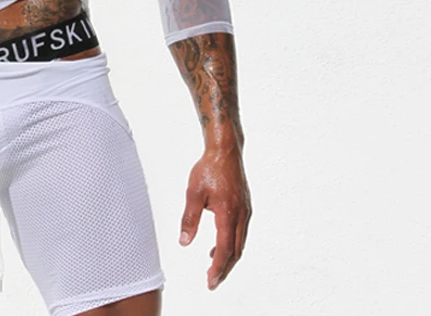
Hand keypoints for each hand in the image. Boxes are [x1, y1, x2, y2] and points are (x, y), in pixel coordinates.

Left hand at [179, 146, 251, 289]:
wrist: (225, 150)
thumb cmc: (209, 168)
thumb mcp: (193, 193)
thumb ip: (189, 219)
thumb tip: (184, 241)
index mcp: (228, 214)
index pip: (224, 249)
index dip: (218, 267)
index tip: (210, 281)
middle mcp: (241, 215)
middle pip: (236, 250)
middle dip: (224, 268)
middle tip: (212, 280)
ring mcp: (245, 210)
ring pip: (240, 242)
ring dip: (228, 256)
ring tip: (212, 264)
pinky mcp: (244, 205)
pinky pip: (241, 231)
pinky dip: (232, 242)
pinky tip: (219, 242)